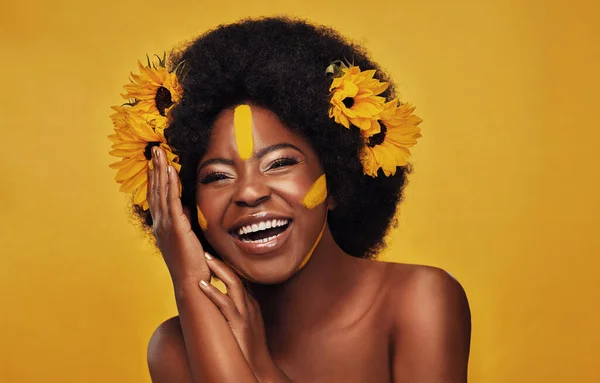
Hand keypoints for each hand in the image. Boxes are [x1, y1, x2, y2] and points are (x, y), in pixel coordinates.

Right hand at [147, 147, 209, 284]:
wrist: (192, 283)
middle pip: (155, 190)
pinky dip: (169, 184)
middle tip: (154, 150)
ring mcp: (166, 225)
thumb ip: (185, 225)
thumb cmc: (193, 266)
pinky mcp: (176, 227)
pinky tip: (169, 170)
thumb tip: (186, 212)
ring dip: (159, 170)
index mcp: (162, 227)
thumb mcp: (187, 241)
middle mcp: (160, 224)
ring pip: (160, 191)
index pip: (157, 197)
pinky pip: (172, 200)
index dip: (154, 179)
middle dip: (154, 168)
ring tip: (158, 153)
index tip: (154, 163)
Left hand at [199, 254, 291, 382]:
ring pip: (234, 284)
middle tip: (206, 252)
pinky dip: (213, 293)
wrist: (259, 368)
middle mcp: (249, 305)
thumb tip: (217, 304)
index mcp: (250, 304)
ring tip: (205, 259)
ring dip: (219, 270)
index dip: (227, 266)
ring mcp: (245, 313)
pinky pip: (226, 304)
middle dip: (222, 263)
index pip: (240, 279)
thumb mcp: (243, 325)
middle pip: (237, 276)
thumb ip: (233, 312)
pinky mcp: (239, 324)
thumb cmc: (248, 349)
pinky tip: (202, 285)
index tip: (214, 256)